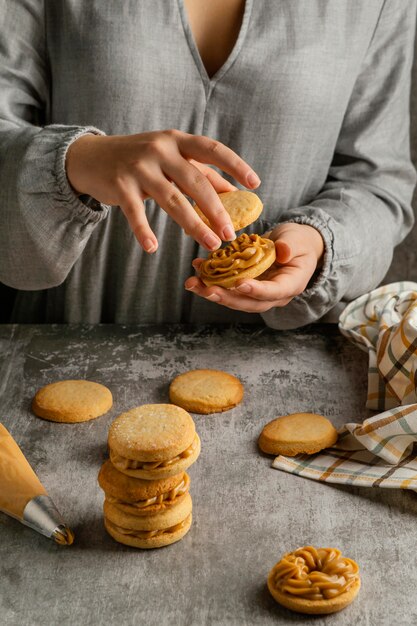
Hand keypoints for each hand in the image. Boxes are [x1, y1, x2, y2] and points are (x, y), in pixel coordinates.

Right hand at [65, 130, 259, 252]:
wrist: (90, 157)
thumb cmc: (139, 159)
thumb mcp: (170, 159)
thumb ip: (200, 173)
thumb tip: (234, 194)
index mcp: (177, 140)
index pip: (212, 150)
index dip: (235, 165)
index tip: (255, 184)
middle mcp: (160, 149)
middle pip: (195, 181)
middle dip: (216, 210)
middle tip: (230, 233)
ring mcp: (139, 166)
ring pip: (172, 199)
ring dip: (193, 225)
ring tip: (210, 244)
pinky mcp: (120, 185)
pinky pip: (135, 212)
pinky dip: (143, 231)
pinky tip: (152, 248)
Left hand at [184, 223, 323, 312]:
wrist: (293, 245)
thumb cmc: (298, 241)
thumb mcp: (298, 239)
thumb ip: (291, 245)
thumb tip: (283, 252)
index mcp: (290, 285)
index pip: (274, 292)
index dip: (256, 290)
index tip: (239, 284)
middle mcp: (272, 295)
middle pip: (249, 302)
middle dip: (226, 298)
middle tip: (207, 290)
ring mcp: (257, 293)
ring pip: (234, 298)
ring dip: (211, 292)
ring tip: (193, 283)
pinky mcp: (244, 286)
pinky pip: (227, 286)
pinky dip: (210, 279)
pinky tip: (197, 269)